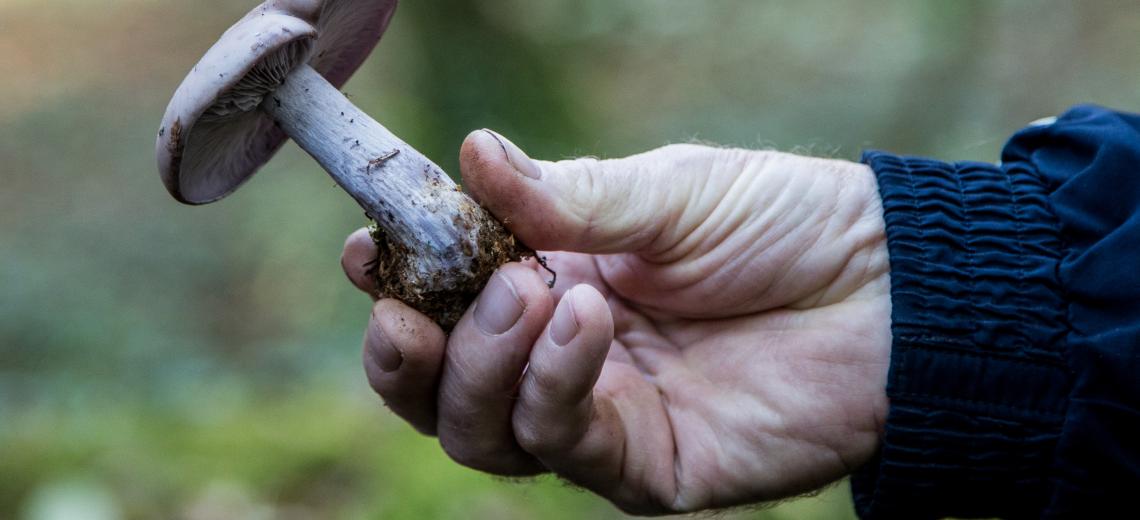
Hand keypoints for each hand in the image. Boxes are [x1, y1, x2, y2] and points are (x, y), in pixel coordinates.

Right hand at [342, 131, 891, 513]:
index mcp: (558, 282)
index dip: (398, 284)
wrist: (891, 288)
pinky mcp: (644, 468)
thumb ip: (565, 195)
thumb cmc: (783, 223)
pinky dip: (553, 383)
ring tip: (532, 291)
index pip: (448, 301)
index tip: (368, 249)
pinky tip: (584, 322)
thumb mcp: (666, 191)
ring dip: (482, 363)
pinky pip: (564, 444)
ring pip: (483, 431)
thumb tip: (470, 152)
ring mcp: (601, 417)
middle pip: (442, 389)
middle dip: (408, 353)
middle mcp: (565, 358)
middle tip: (416, 303)